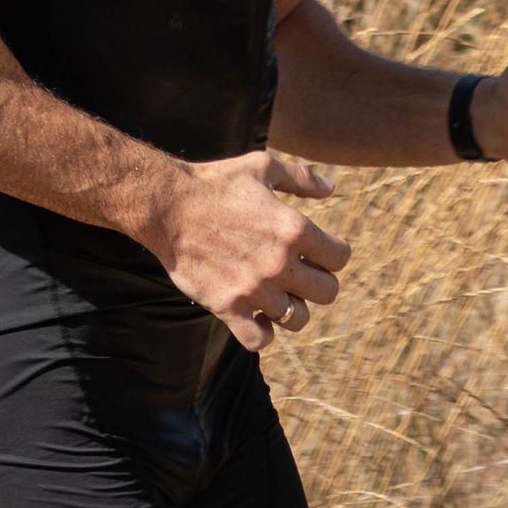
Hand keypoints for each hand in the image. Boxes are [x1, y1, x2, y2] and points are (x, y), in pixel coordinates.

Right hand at [151, 148, 351, 353]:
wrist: (167, 206)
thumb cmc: (215, 183)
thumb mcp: (262, 167)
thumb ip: (301, 178)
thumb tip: (332, 187)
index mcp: (294, 228)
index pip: (340, 258)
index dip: (334, 255)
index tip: (318, 253)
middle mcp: (279, 263)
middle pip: (327, 293)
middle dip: (319, 284)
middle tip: (301, 276)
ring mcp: (253, 289)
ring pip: (298, 320)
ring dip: (292, 309)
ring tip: (278, 296)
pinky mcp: (227, 306)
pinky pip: (259, 340)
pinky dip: (264, 334)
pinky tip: (258, 318)